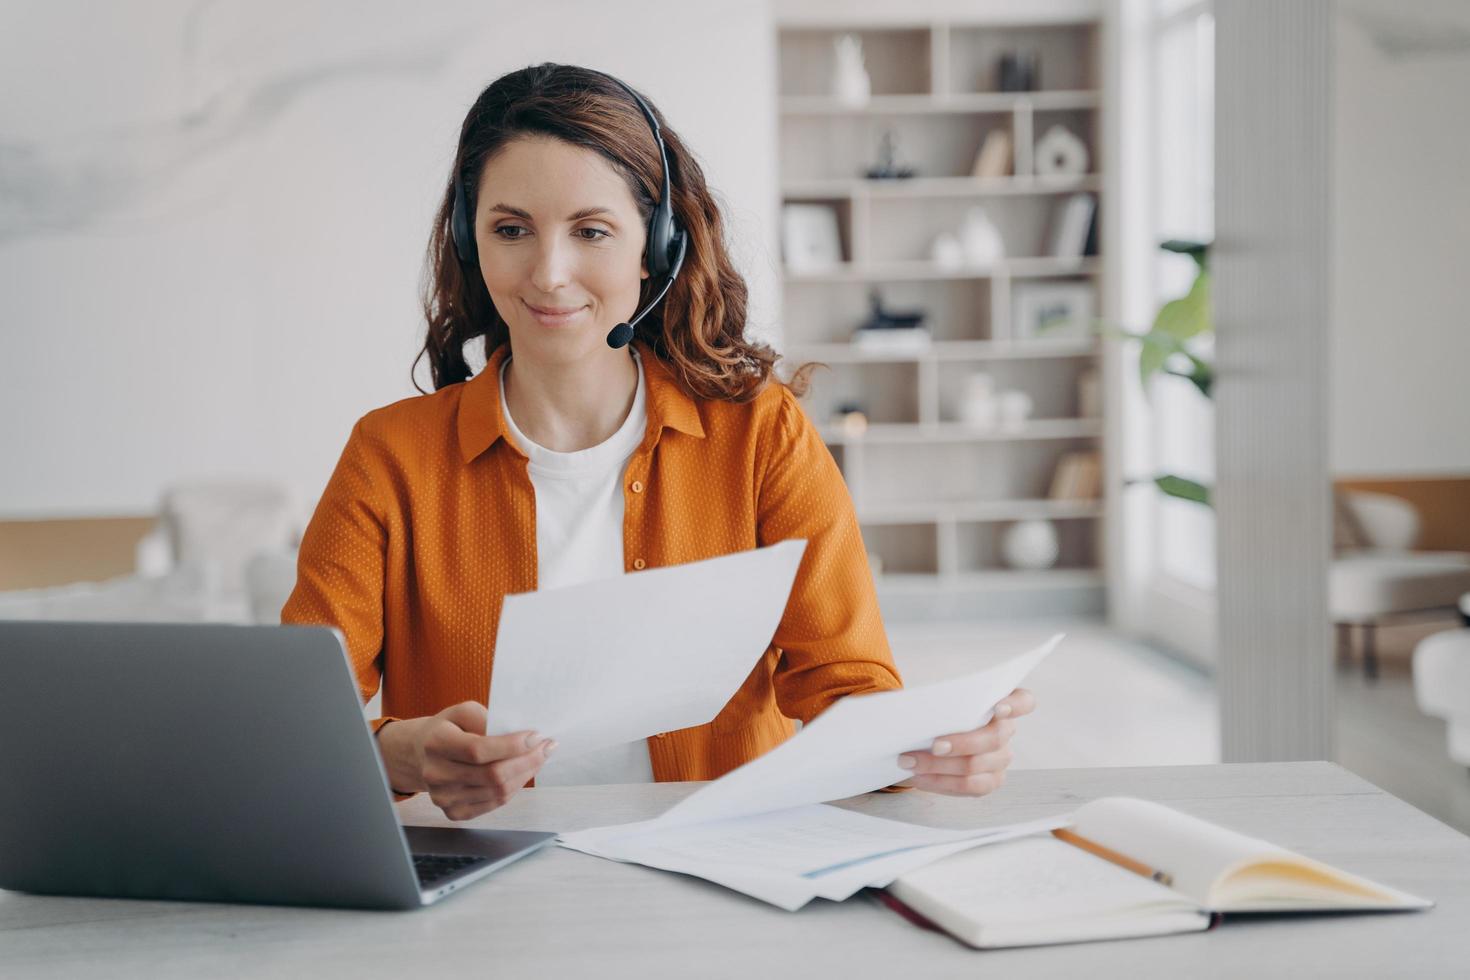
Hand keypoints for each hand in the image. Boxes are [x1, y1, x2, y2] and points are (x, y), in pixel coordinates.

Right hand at [375, 700, 555, 820]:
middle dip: (527, 760)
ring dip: (525, 774)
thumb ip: (487, 718)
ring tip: (539, 758)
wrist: (422, 754)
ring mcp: (444, 798)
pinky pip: (494, 804)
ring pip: (497, 792)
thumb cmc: (449, 729)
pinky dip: (514, 788)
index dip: (512, 745)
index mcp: (436, 743)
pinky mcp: (454, 812)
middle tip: (547, 747)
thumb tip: (518, 734)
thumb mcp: (463, 711)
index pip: (478, 750)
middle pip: (492, 775)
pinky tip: (522, 773)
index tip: (536, 736)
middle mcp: (436, 774)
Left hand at [896, 688, 1035, 795]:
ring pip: (975, 766)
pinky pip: (968, 787)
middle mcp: (1006, 732)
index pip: (1023, 702)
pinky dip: (939, 782)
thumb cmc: (939, 712)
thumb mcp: (941, 700)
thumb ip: (942, 701)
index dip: (1014, 705)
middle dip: (961, 743)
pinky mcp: (990, 781)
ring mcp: (1000, 758)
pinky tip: (918, 777)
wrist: (929, 736)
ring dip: (939, 766)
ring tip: (909, 762)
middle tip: (933, 745)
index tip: (997, 708)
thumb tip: (918, 707)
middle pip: (993, 739)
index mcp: (1002, 703)